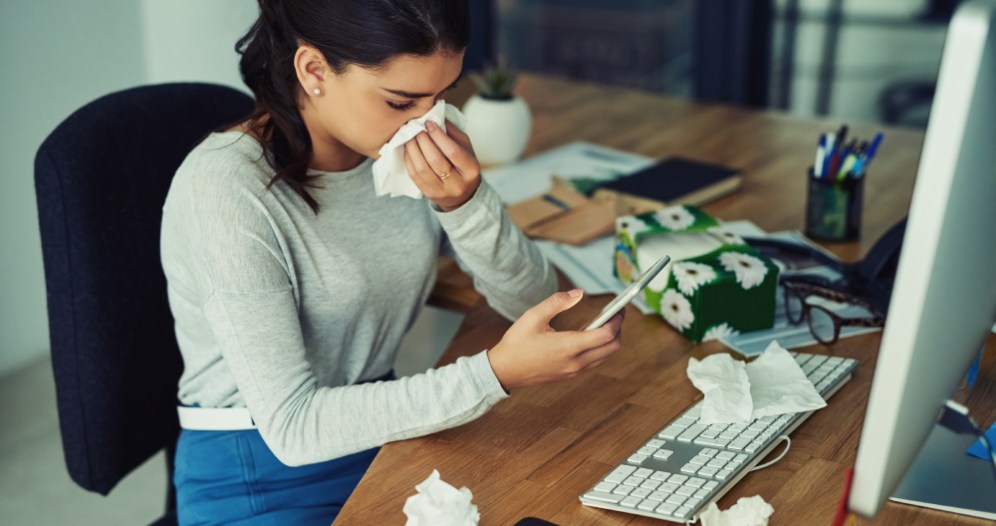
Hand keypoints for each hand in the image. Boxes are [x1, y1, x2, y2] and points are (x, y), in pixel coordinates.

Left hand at [403, 120, 480, 211]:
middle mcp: (457, 183)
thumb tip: (435, 116)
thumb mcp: (465, 148)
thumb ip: (452, 132)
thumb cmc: (463, 165)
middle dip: (423, 141)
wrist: (462, 195)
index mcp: (471, 169)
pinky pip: (414, 175)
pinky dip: (408, 159)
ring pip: (422, 168)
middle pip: (435, 160)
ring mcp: (442, 191)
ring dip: (413, 149)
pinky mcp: (428, 194)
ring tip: (409, 136)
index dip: (438, 135)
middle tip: (416, 128)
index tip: (429, 123)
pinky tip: (407, 148)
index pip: (453, 151)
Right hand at [487, 289, 624, 391]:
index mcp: (568, 347)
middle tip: (616, 314)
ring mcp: (574, 370)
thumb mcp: (533, 316)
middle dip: (618, 330)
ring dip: (610, 340)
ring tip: (605, 322)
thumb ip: (557, 302)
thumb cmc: (516, 343)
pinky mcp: (570, 374)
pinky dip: (599, 348)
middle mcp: (575, 362)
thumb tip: (579, 293)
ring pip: (605, 356)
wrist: (504, 371)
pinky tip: (590, 335)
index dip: (617, 321)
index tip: (619, 308)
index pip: (606, 335)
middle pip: (612, 347)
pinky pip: (594, 361)